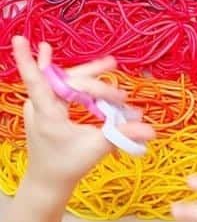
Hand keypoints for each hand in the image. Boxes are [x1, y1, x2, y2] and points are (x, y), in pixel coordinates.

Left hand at [12, 35, 154, 197]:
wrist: (48, 181)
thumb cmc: (68, 167)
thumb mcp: (96, 149)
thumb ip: (122, 136)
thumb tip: (151, 130)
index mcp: (48, 115)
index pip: (37, 83)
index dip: (28, 61)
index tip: (20, 39)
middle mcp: (40, 106)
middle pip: (70, 81)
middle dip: (97, 83)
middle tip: (122, 97)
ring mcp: (40, 106)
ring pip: (66, 81)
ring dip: (88, 75)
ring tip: (110, 65)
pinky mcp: (44, 107)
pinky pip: (56, 85)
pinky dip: (61, 71)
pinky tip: (46, 50)